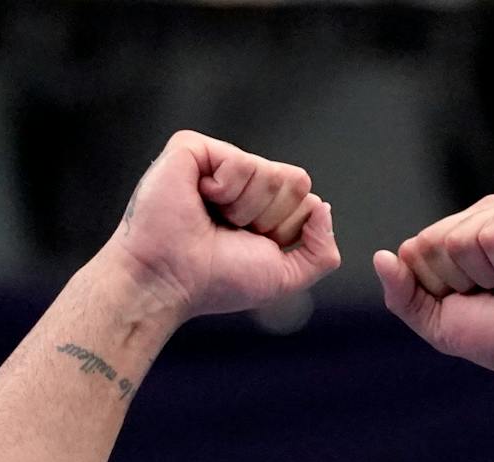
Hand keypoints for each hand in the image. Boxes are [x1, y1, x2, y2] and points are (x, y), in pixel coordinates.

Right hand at [110, 131, 339, 319]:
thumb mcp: (284, 276)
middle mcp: (241, 182)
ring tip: (211, 218)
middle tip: (230, 231)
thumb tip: (323, 208)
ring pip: (270, 172)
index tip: (250, 246)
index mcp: (260, 207)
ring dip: (244, 207)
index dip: (286, 229)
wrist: (169, 280)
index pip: (305, 199)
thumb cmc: (216, 281)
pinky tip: (199, 199)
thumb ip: (320, 252)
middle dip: (270, 217)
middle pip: (295, 181)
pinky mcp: (192, 148)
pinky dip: (225, 189)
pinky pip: (239, 160)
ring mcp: (217, 163)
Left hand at [375, 191, 493, 377]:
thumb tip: (380, 256)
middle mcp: (486, 214)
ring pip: (460, 239)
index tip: (476, 301)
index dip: (440, 288)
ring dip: (487, 275)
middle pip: (432, 242)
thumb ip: (405, 296)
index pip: (416, 249)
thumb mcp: (442, 325)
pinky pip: (492, 236)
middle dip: (460, 281)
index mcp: (462, 235)